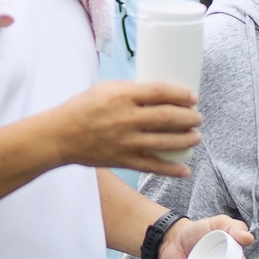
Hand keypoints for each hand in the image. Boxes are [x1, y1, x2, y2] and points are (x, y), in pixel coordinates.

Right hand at [46, 80, 201, 176]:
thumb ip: (130, 89)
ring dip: (186, 140)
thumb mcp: (104, 88)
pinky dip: (172, 170)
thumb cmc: (82, 108)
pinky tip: (185, 169)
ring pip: (165, 142)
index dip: (181, 94)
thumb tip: (157, 91)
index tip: (192, 97)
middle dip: (189, 118)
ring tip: (196, 137)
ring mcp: (125, 141)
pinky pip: (153, 166)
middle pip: (167, 117)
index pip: (160, 92)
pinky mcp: (123, 159)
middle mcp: (126, 118)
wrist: (60, 136)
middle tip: (198, 117)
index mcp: (121, 96)